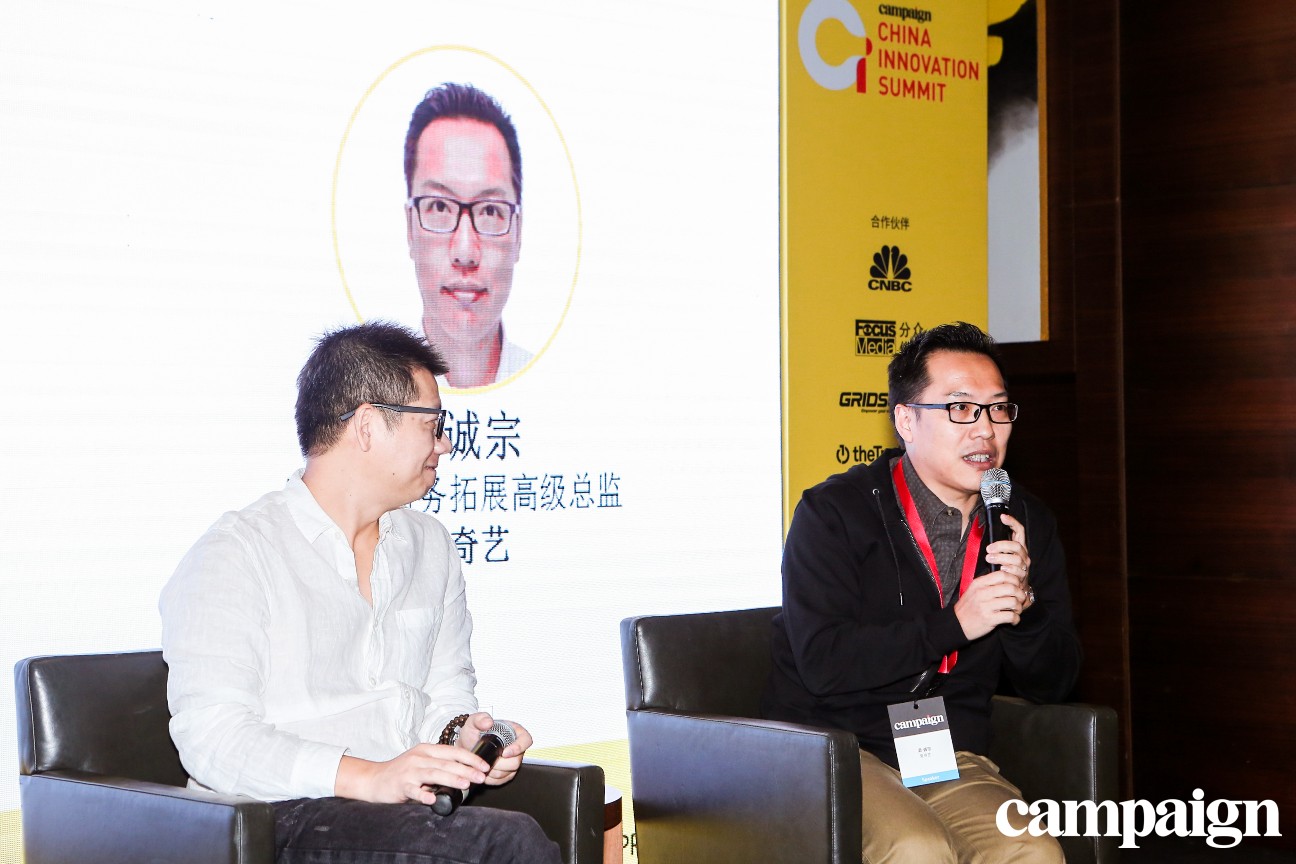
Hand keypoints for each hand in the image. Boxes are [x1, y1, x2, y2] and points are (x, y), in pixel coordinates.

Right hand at [335, 743, 488, 804]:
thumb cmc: (402, 772)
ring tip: (466, 784)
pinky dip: (423, 794)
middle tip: (482, 777)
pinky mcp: (400, 785)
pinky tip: (432, 799)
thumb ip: (440, 766)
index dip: (471, 758)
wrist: (374, 779)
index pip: (453, 751)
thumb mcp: (422, 762)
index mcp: (427, 750)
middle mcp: (419, 757)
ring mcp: (409, 771)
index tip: (485, 766)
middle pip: (447, 763)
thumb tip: (466, 774)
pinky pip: (413, 790)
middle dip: (467, 769)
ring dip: (451, 778)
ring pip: (434, 774)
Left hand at [458, 712, 532, 786]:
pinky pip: (503, 779)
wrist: (467, 747)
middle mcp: (516, 748)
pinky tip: (484, 772)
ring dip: (496, 771)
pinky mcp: (506, 773)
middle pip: (517, 760)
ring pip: (510, 772)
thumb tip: (488, 722)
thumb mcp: (474, 722)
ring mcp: (512, 761)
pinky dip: (493, 778)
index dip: (518, 748)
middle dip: (502, 763)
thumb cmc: (474, 733)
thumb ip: (480, 719)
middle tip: (488, 761)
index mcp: (514, 733)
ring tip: (484, 765)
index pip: (526, 740)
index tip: (505, 752)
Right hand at [954, 570, 1027, 638]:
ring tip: (1016, 610)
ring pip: (1012, 602)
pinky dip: (1016, 619)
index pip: (1002, 575)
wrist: (957, 624)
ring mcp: (985, 606)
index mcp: (979, 584)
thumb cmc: (968, 607)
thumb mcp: (973, 590)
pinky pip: (1010, 616)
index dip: (1014, 579)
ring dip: (1019, 607)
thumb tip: (1006, 577)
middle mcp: (982, 593)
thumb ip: (987, 583)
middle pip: (1010, 587)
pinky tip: (1013, 620)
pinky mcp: (989, 619)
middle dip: (1020, 594)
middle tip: (1020, 599)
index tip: (1016, 586)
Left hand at [986, 512, 1031, 607]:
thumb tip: (980, 534)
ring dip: (1001, 558)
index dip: (1012, 522)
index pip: (1019, 531)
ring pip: (1016, 559)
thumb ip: (995, 546)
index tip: (1002, 516)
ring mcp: (1024, 566)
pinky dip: (1008, 570)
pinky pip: (1017, 572)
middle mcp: (1023, 555)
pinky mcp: (1022, 577)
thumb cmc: (1004, 570)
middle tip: (988, 549)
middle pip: (1016, 546)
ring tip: (989, 559)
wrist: (1017, 590)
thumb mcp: (1000, 555)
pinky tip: (1001, 570)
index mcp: (1018, 546)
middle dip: (1002, 545)